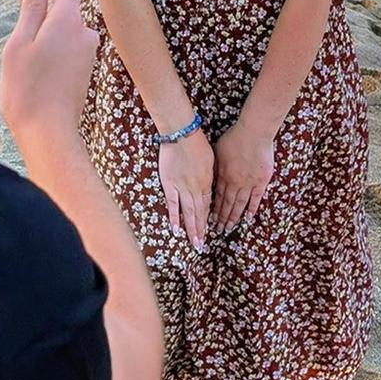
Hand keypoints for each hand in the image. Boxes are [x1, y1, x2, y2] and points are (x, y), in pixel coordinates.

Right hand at [0, 0, 97, 157]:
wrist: (48, 133)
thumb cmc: (27, 88)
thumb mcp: (19, 42)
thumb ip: (30, 8)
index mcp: (68, 21)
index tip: (27, 0)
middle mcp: (85, 33)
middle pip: (65, 8)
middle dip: (41, 16)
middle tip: (21, 42)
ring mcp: (88, 53)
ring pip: (64, 30)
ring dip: (45, 38)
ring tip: (29, 65)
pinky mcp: (85, 71)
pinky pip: (69, 49)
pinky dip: (53, 54)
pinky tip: (39, 78)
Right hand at [157, 126, 213, 251]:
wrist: (182, 133)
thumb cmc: (197, 143)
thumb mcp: (211, 160)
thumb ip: (209, 176)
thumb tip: (209, 186)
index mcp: (207, 182)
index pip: (208, 206)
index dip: (208, 219)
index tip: (210, 231)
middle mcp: (197, 189)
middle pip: (199, 213)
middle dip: (201, 230)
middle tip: (201, 246)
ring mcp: (182, 188)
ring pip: (188, 213)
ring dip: (191, 229)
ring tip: (194, 243)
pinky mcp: (169, 184)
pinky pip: (173, 204)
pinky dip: (175, 218)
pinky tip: (176, 230)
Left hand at [212, 121, 275, 233]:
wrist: (253, 134)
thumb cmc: (234, 138)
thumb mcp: (217, 151)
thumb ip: (215, 166)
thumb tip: (210, 175)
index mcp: (223, 175)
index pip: (217, 197)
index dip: (213, 209)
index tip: (209, 220)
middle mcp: (234, 182)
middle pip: (227, 204)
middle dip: (221, 218)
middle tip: (218, 230)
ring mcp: (248, 183)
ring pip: (240, 204)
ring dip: (234, 217)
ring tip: (229, 228)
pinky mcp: (261, 181)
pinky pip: (256, 198)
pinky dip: (252, 209)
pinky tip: (248, 218)